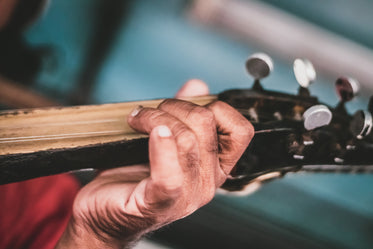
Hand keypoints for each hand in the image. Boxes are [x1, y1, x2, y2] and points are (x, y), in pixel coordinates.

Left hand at [55, 80, 253, 248]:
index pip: (240, 131)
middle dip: (174, 105)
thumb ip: (183, 114)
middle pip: (206, 125)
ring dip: (156, 118)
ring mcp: (186, 196)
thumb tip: (198, 86)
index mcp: (213, 166)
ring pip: (187, 140)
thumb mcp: (162, 139)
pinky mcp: (160, 204)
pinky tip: (148, 133)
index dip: (218, 108)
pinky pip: (170, 173)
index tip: (187, 104)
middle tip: (149, 111)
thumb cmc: (131, 175)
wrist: (103, 213)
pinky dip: (160, 147)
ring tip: (136, 118)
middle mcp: (207, 182)